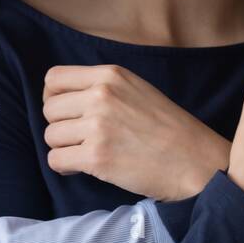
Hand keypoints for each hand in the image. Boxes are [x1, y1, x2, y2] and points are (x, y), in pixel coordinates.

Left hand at [42, 64, 229, 200]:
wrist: (194, 161)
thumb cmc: (168, 128)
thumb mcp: (136, 89)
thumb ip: (103, 87)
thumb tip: (61, 97)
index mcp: (110, 75)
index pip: (53, 78)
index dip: (53, 97)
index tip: (66, 113)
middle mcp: (101, 95)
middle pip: (49, 109)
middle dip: (61, 126)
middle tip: (82, 139)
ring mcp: (97, 126)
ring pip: (51, 136)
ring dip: (64, 148)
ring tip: (88, 153)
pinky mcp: (96, 157)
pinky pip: (56, 160)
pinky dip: (65, 167)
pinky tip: (84, 167)